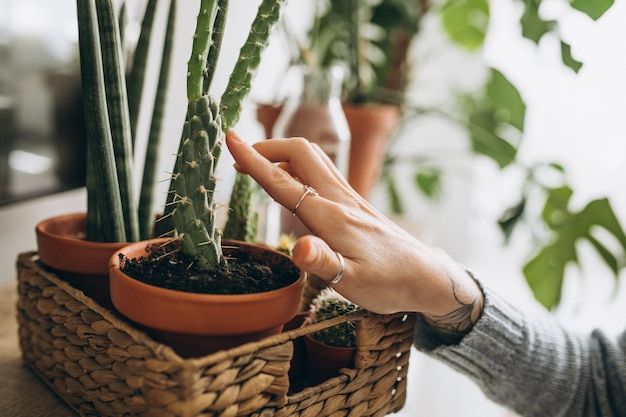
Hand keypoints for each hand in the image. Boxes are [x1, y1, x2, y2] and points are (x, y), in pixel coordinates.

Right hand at [226, 132, 482, 337]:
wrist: (426, 276)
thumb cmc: (390, 283)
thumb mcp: (355, 282)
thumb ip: (325, 263)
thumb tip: (296, 249)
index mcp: (331, 216)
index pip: (284, 182)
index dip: (254, 160)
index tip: (230, 139)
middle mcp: (339, 199)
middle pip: (300, 153)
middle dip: (266, 147)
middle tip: (238, 156)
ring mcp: (348, 198)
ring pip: (313, 159)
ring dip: (282, 154)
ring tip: (258, 165)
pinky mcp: (354, 203)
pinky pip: (322, 172)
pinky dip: (298, 167)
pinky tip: (292, 183)